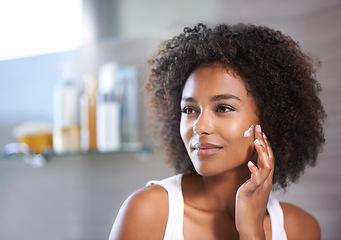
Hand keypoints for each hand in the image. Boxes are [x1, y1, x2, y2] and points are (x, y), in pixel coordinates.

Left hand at [235, 125, 274, 239]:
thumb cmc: (249, 206)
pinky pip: (255, 181)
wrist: (250, 225)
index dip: (266, 145)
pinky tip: (250, 164)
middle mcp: (266, 181)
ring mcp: (260, 186)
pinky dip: (254, 171)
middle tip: (259, 128)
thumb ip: (255, 177)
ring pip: (266, 167)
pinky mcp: (251, 192)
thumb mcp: (253, 188)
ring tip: (257, 141)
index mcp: (265, 179)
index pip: (268, 158)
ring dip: (262, 153)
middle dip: (264, 143)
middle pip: (269, 158)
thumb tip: (253, 166)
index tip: (261, 133)